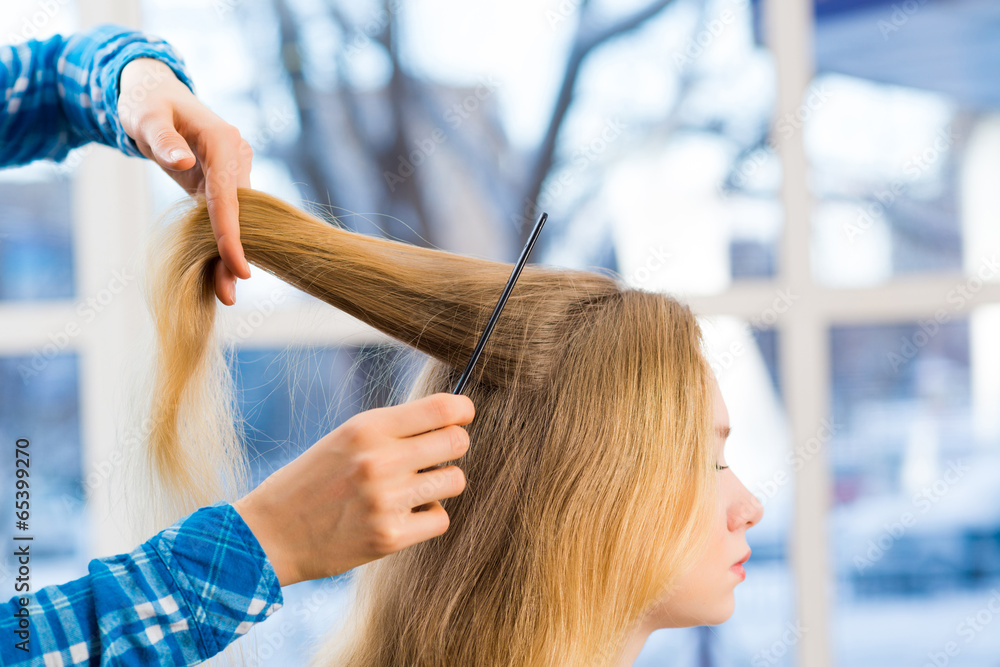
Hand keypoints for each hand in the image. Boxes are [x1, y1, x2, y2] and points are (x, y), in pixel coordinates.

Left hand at [117, 57, 250, 305]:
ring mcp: (234, 170)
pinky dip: (221, 241)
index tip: (237, 266)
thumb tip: (184, 162)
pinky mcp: (224, 181)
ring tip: (223, 293)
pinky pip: (225, 215)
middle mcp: (237, 157)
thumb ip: (162, 138)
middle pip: (238, 213)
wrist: (154, 94)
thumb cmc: (146, 104)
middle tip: (227, 295)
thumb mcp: (145, 116)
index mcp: (223, 141)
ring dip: (230, 253)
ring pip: (236, 218)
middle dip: (234, 253)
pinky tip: (217, 270)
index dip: (232, 233)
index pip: (230, 196)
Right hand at [232, 393, 474, 586]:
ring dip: (441, 483)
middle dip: (454, 445)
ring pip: (455, 481)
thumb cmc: (313, 479)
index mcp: (368, 428)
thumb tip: (450, 421)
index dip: (462, 411)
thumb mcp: (347, 437)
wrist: (270, 533)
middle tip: (436, 455)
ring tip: (414, 487)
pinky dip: (427, 517)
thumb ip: (394, 429)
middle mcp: (380, 460)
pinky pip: (440, 519)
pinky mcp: (390, 537)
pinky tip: (402, 515)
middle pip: (457, 442)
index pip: (442, 408)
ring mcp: (387, 501)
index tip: (463, 416)